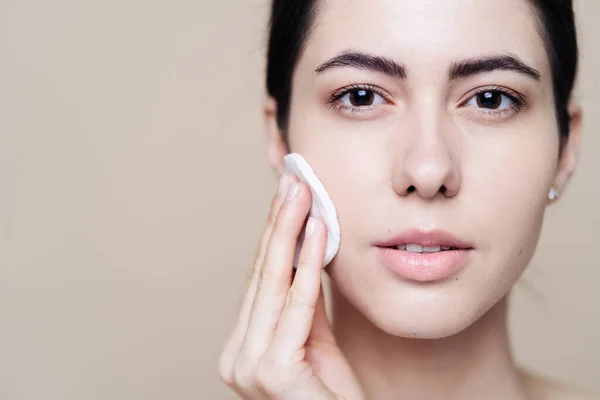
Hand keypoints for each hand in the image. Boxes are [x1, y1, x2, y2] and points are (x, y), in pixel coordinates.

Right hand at [218, 173, 363, 399]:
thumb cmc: (331, 397)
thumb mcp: (316, 342)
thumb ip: (305, 303)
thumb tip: (307, 250)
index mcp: (242, 348)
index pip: (260, 281)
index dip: (274, 235)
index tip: (286, 198)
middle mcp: (236, 356)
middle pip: (262, 276)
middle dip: (279, 224)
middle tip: (293, 182)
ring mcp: (249, 366)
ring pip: (273, 284)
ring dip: (290, 233)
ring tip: (302, 194)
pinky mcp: (272, 373)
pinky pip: (295, 307)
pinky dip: (306, 267)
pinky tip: (315, 232)